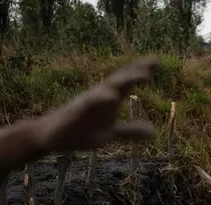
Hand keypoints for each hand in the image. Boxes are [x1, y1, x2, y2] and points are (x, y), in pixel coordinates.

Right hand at [34, 57, 160, 152]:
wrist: (52, 138)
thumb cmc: (80, 131)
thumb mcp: (110, 133)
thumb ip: (129, 131)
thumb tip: (153, 132)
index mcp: (109, 99)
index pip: (127, 81)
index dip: (141, 70)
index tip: (158, 61)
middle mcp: (100, 95)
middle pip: (121, 79)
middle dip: (137, 70)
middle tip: (155, 62)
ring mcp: (89, 101)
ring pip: (109, 86)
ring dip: (126, 80)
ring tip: (144, 75)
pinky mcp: (77, 110)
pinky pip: (90, 102)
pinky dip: (102, 98)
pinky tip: (113, 97)